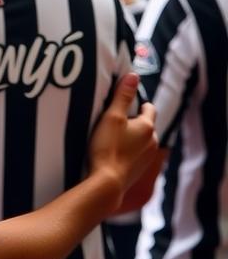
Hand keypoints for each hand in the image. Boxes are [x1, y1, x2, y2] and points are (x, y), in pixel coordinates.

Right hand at [87, 73, 157, 212]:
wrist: (107, 182)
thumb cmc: (107, 147)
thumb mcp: (112, 117)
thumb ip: (122, 96)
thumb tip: (133, 75)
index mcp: (147, 127)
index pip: (149, 108)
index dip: (138, 103)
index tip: (124, 102)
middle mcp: (152, 142)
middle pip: (145, 125)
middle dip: (133, 120)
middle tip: (113, 119)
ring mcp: (148, 158)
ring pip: (141, 140)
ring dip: (130, 136)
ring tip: (110, 136)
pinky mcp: (139, 170)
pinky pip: (136, 154)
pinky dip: (128, 151)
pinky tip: (112, 152)